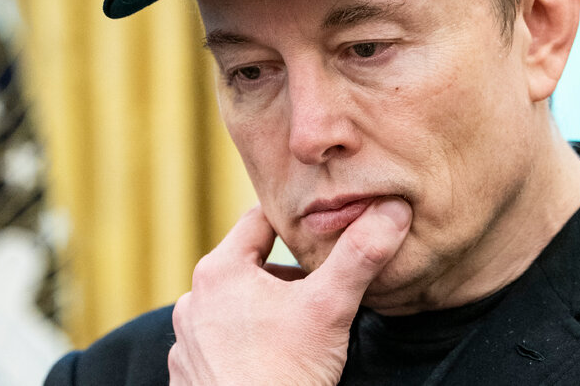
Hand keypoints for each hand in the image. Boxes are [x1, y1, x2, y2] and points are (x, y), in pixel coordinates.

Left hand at [168, 198, 411, 384]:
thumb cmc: (284, 374)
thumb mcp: (330, 307)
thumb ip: (360, 255)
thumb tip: (391, 209)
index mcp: (220, 271)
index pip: (260, 219)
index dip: (296, 221)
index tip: (324, 229)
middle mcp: (194, 300)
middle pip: (250, 265)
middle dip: (287, 273)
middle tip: (323, 287)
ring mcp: (187, 339)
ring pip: (236, 306)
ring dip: (266, 309)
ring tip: (301, 328)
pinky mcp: (190, 373)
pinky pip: (222, 343)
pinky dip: (247, 344)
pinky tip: (274, 360)